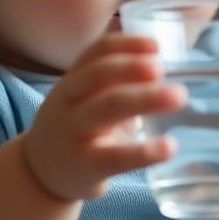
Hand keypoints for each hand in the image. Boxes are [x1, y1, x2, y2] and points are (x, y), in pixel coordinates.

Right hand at [22, 34, 183, 200]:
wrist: (39, 174)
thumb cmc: (75, 128)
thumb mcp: (84, 98)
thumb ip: (114, 82)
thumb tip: (166, 66)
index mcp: (74, 79)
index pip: (97, 52)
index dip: (127, 45)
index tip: (156, 45)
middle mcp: (70, 100)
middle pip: (99, 74)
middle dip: (132, 67)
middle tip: (162, 68)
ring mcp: (75, 132)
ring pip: (108, 108)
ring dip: (146, 98)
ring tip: (179, 96)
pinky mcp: (85, 165)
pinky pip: (116, 157)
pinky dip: (145, 151)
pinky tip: (170, 146)